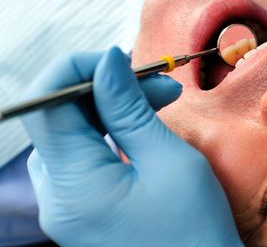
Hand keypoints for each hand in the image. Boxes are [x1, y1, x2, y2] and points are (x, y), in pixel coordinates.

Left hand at [22, 48, 241, 246]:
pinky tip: (141, 126)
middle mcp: (57, 199)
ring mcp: (66, 207)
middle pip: (60, 117)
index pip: (47, 104)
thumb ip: (128, 108)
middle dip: (106, 88)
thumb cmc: (195, 231)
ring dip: (111, 108)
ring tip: (159, 102)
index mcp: (74, 188)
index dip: (79, 69)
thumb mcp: (168, 160)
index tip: (123, 61)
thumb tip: (107, 62)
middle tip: (160, 84)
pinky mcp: (81, 209)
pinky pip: (82, 156)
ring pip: (72, 133)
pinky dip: (109, 132)